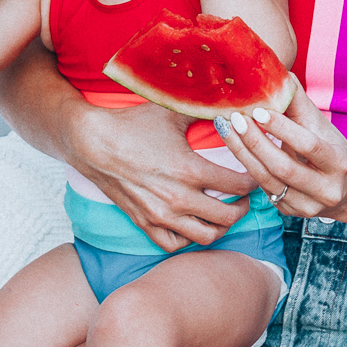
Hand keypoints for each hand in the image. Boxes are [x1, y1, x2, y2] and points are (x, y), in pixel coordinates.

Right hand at [66, 99, 251, 252]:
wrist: (91, 142)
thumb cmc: (132, 124)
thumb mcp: (172, 112)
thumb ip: (204, 110)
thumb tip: (231, 102)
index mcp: (190, 170)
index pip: (239, 185)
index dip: (254, 181)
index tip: (255, 175)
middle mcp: (178, 198)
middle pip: (228, 217)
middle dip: (243, 207)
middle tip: (245, 197)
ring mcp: (161, 215)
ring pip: (206, 237)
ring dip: (221, 226)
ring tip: (224, 212)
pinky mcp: (144, 223)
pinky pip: (175, 244)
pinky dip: (190, 238)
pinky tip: (194, 222)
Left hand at [212, 86, 346, 219]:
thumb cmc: (332, 148)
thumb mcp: (321, 126)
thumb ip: (298, 102)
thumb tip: (275, 71)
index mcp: (338, 164)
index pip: (308, 145)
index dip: (282, 128)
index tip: (258, 110)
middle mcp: (325, 190)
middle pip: (283, 167)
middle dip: (255, 142)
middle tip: (234, 119)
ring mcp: (306, 205)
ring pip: (267, 181)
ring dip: (243, 154)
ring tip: (227, 129)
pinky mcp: (290, 212)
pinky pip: (263, 189)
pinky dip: (247, 166)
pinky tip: (236, 147)